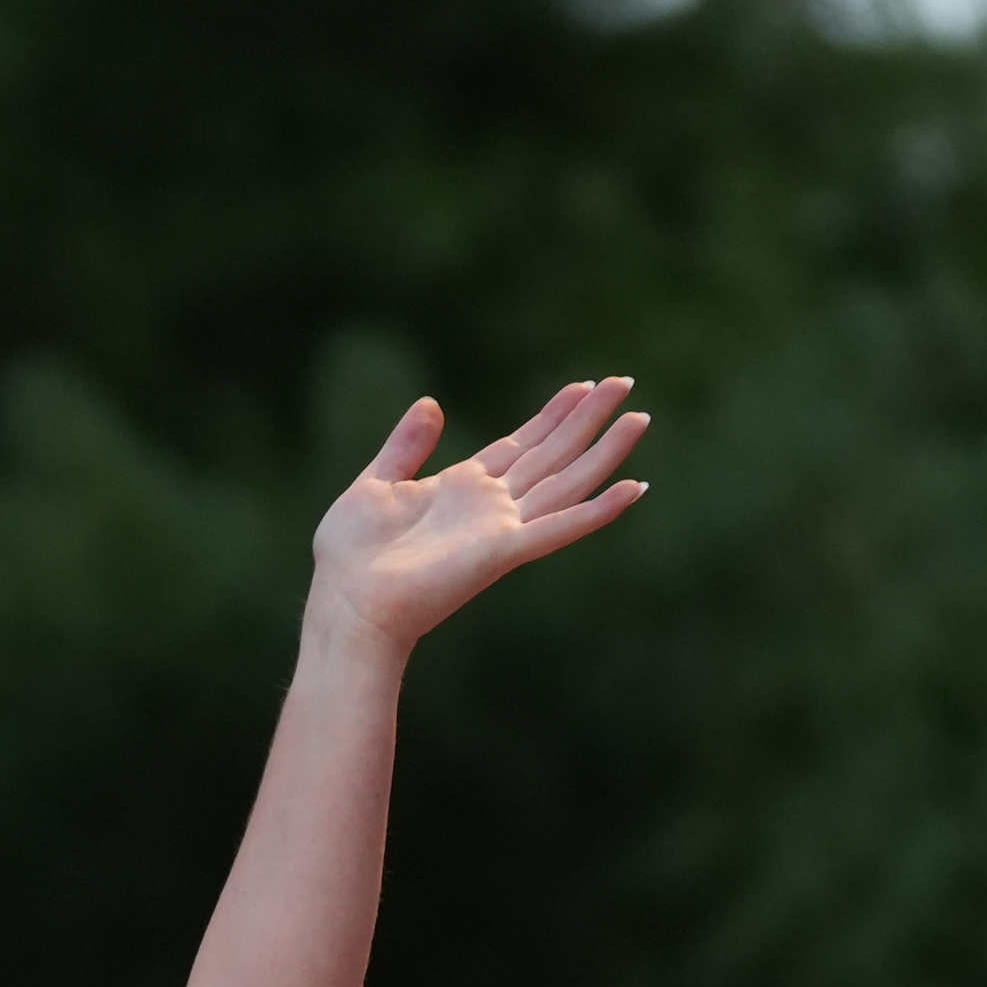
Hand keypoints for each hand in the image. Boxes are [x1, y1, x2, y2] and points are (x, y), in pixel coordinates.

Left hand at [306, 378, 650, 652]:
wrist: (346, 604)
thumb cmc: (350, 557)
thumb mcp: (374, 484)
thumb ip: (405, 446)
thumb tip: (432, 404)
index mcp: (461, 488)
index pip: (520, 444)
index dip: (551, 415)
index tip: (583, 386)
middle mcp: (490, 507)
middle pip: (551, 454)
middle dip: (587, 419)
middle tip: (625, 382)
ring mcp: (501, 529)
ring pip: (567, 481)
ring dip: (605, 451)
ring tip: (640, 418)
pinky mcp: (504, 551)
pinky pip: (562, 526)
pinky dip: (598, 510)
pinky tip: (633, 488)